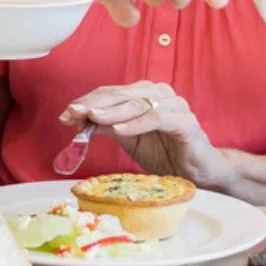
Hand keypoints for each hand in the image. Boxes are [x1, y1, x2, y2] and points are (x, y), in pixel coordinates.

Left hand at [60, 81, 233, 186]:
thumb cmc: (166, 154)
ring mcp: (174, 105)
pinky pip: (157, 118)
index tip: (66, 114)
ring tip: (90, 117)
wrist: (199, 172)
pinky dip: (136, 123)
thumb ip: (108, 127)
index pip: (111, 93)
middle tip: (72, 113)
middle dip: (94, 104)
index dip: (87, 102)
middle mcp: (159, 94)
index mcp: (144, 95)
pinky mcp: (185, 121)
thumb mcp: (130, 141)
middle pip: (121, 95)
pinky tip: (118, 129)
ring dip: (111, 111)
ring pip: (137, 104)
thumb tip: (79, 119)